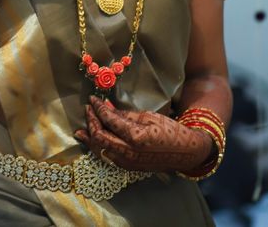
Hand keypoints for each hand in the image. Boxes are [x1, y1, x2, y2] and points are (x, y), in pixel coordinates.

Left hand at [74, 96, 213, 173]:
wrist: (186, 153)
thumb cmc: (170, 130)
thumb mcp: (147, 116)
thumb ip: (123, 114)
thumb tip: (105, 106)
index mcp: (135, 136)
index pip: (108, 120)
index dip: (98, 108)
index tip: (92, 99)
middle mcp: (129, 152)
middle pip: (99, 137)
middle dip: (91, 121)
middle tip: (88, 110)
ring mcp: (127, 162)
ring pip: (100, 150)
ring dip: (90, 138)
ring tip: (82, 130)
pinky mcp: (128, 168)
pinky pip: (107, 157)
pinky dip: (98, 148)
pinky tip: (93, 142)